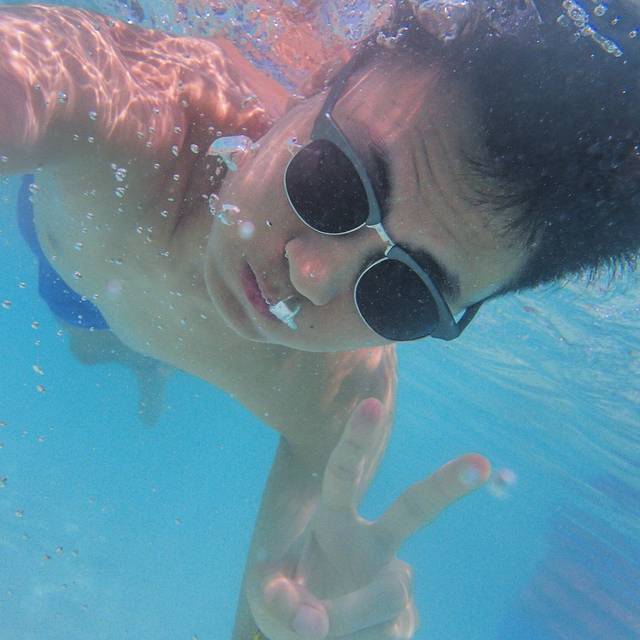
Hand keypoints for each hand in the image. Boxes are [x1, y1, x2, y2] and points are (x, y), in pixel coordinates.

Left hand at [247, 398, 490, 638]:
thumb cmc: (293, 602)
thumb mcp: (269, 594)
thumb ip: (276, 596)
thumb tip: (306, 617)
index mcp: (336, 522)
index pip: (345, 474)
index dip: (358, 440)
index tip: (373, 403)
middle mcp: (373, 546)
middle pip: (414, 510)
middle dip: (445, 484)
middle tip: (481, 463)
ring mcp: (395, 585)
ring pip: (387, 596)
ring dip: (342, 620)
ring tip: (312, 629)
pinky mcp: (405, 624)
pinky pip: (380, 636)